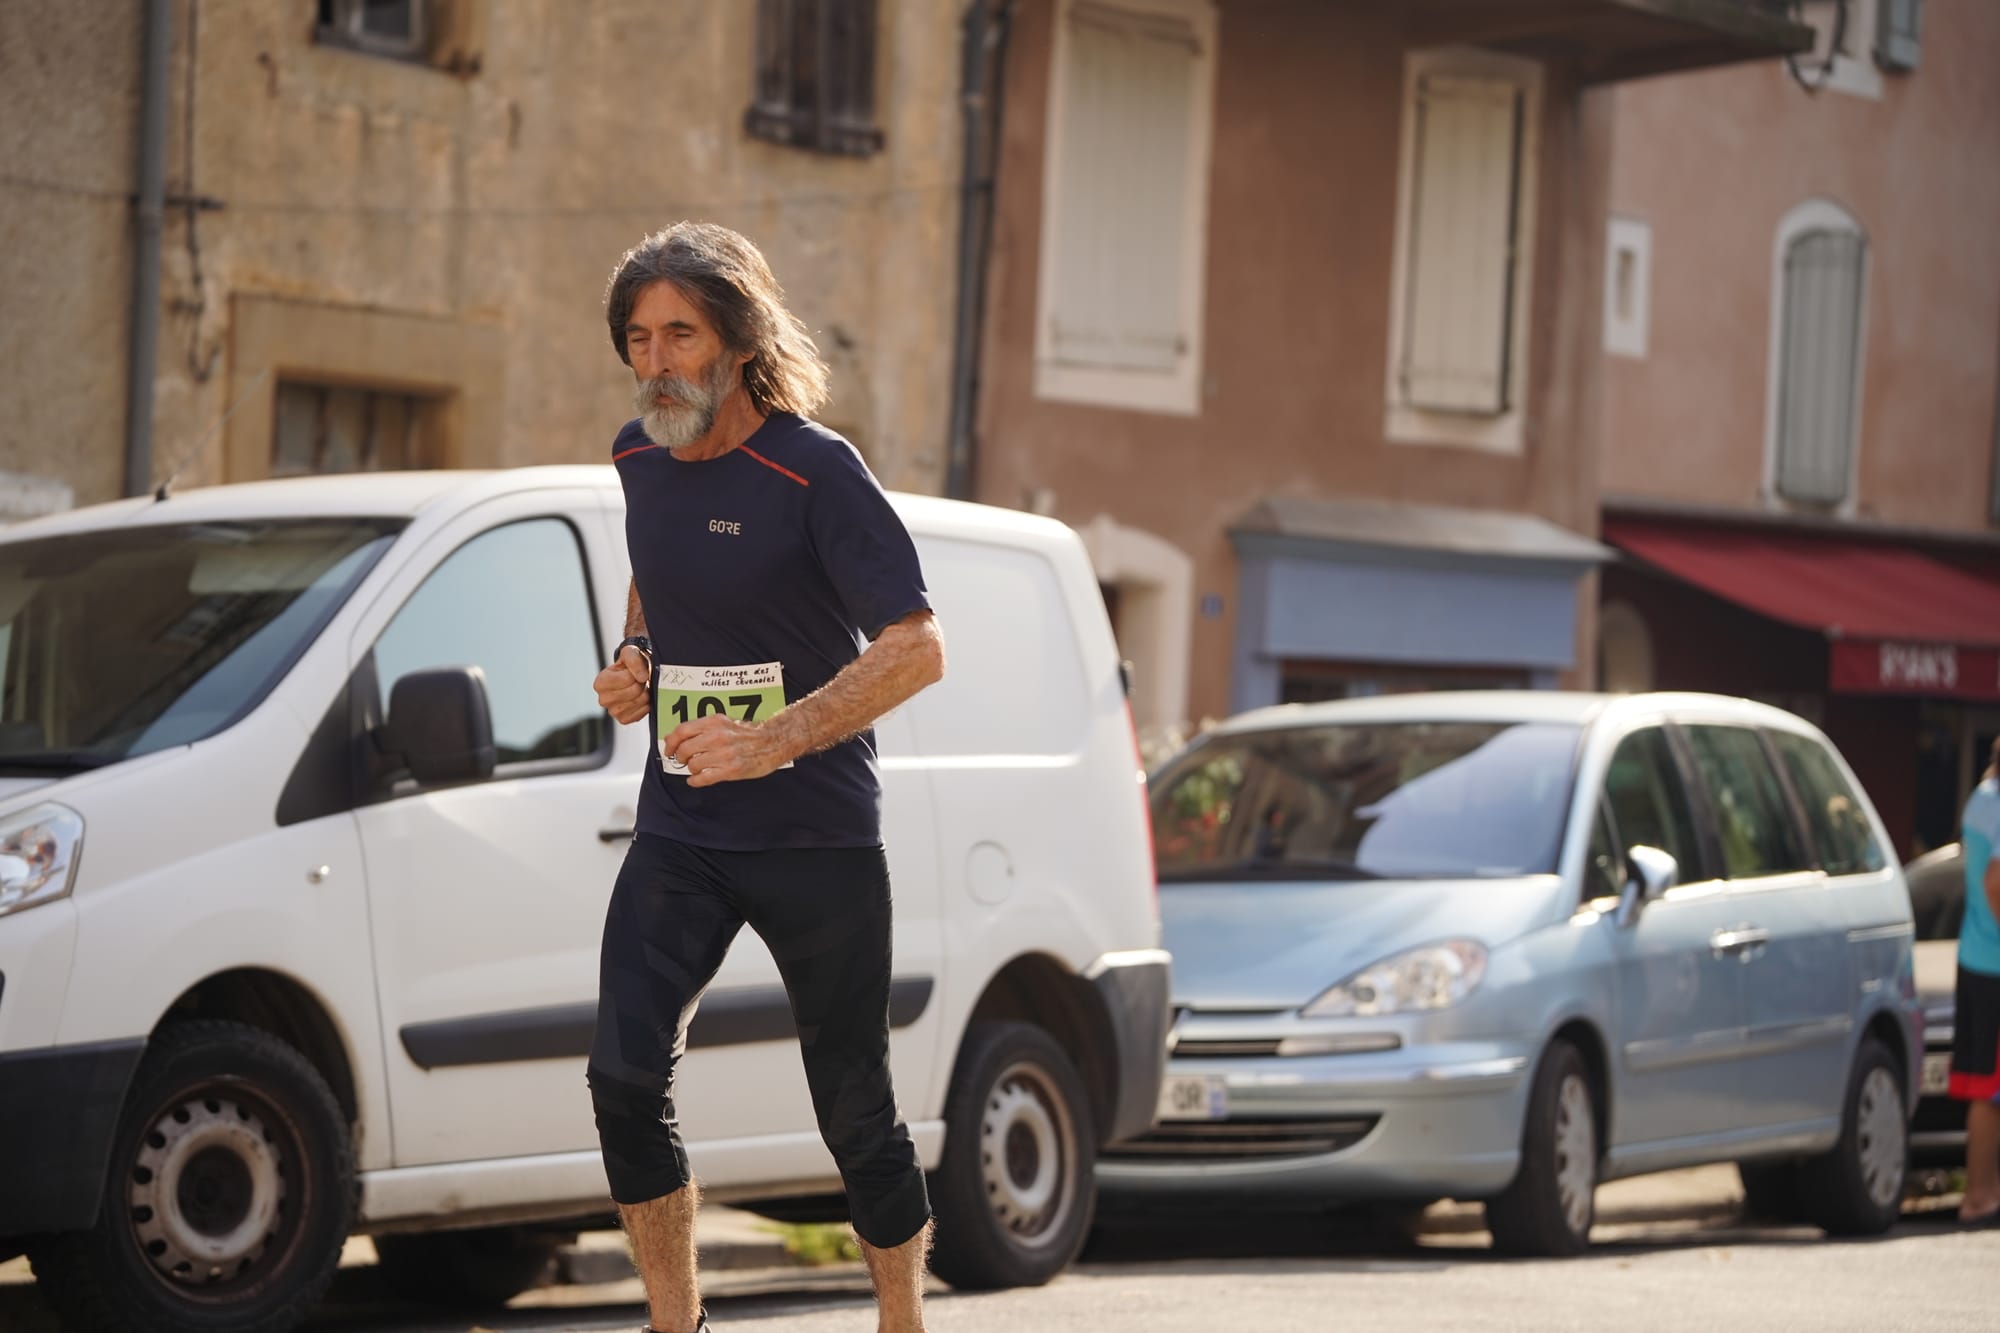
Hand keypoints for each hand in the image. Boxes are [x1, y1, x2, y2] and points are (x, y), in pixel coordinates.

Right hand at [593, 646, 649, 724]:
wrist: (632, 677)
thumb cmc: (628, 665)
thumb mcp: (629, 654)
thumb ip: (634, 661)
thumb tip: (642, 677)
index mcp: (600, 683)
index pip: (627, 679)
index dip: (636, 673)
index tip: (634, 672)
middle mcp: (603, 699)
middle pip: (634, 691)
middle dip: (641, 683)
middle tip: (639, 680)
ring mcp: (613, 711)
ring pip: (639, 701)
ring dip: (645, 693)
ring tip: (640, 688)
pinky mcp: (623, 720)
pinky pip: (641, 712)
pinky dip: (646, 705)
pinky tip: (641, 698)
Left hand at [660, 713, 796, 786]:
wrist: (773, 742)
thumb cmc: (749, 734)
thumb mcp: (724, 723)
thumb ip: (702, 728)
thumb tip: (675, 738)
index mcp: (714, 722)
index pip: (682, 731)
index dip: (670, 742)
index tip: (669, 749)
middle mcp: (718, 736)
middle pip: (685, 749)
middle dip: (680, 757)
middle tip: (684, 760)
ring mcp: (724, 754)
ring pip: (693, 764)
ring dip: (691, 769)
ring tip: (697, 768)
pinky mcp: (731, 770)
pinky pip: (704, 778)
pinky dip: (695, 781)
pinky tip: (696, 780)